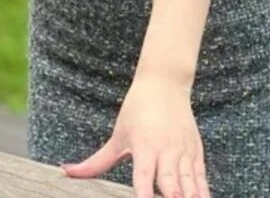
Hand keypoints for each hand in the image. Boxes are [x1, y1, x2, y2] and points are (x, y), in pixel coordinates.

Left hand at [60, 75, 209, 197]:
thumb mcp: (117, 135)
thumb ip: (96, 161)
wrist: (164, 83)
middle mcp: (166, 150)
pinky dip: (203, 193)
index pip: (143, 177)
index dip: (144, 195)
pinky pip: (201, 179)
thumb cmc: (137, 109)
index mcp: (144, 146)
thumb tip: (66, 172)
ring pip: (190, 183)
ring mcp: (183, 151)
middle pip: (170, 185)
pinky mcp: (196, 151)